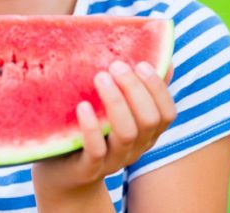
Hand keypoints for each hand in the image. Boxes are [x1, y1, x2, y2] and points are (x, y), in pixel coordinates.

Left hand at [31, 61, 176, 204]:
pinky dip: (92, 127)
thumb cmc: (89, 130)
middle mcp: (135, 147)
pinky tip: (83, 106)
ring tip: (100, 77)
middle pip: (149, 120)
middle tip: (115, 66)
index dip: (158, 88)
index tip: (141, 63)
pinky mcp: (88, 167)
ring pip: (127, 133)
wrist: (62, 174)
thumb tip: (161, 55)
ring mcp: (113, 159)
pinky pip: (96, 150)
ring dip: (116, 102)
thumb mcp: (114, 110)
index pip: (167, 113)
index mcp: (145, 132)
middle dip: (135, 89)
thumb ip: (135, 88)